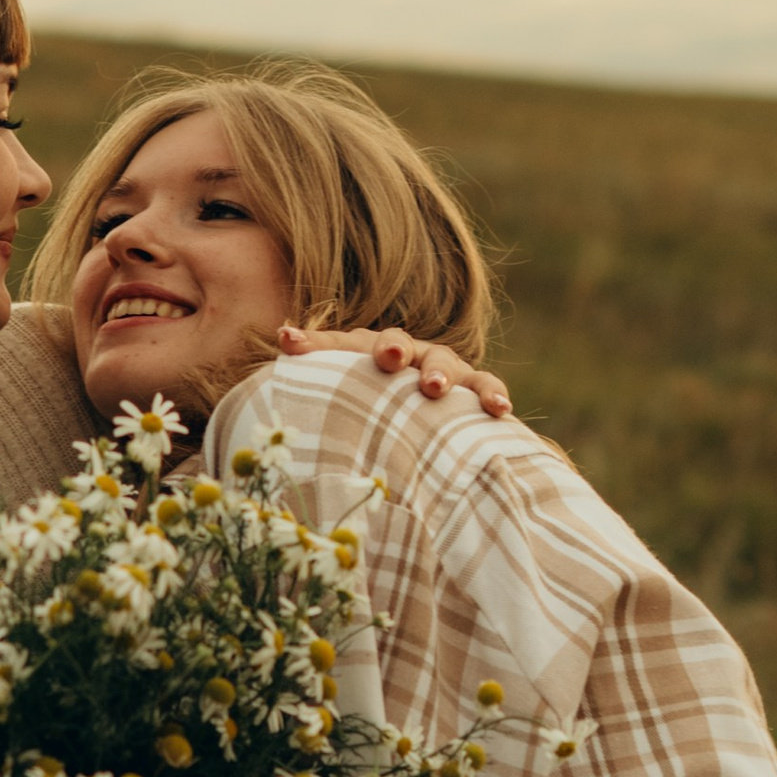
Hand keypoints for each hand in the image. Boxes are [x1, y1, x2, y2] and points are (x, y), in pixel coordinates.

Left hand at [277, 322, 511, 416]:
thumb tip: (278, 345)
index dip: (314, 343)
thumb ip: (309, 384)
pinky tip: (499, 410)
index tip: (286, 343)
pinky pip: (485, 387)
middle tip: (386, 358)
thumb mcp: (340, 408)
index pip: (337, 344)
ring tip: (434, 387)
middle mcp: (404, 356)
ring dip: (440, 370)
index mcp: (365, 357)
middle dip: (391, 348)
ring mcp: (441, 370)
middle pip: (395, 343)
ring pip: (443, 360)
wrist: (427, 434)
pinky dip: (492, 394)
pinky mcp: (473, 392)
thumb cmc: (372, 419)